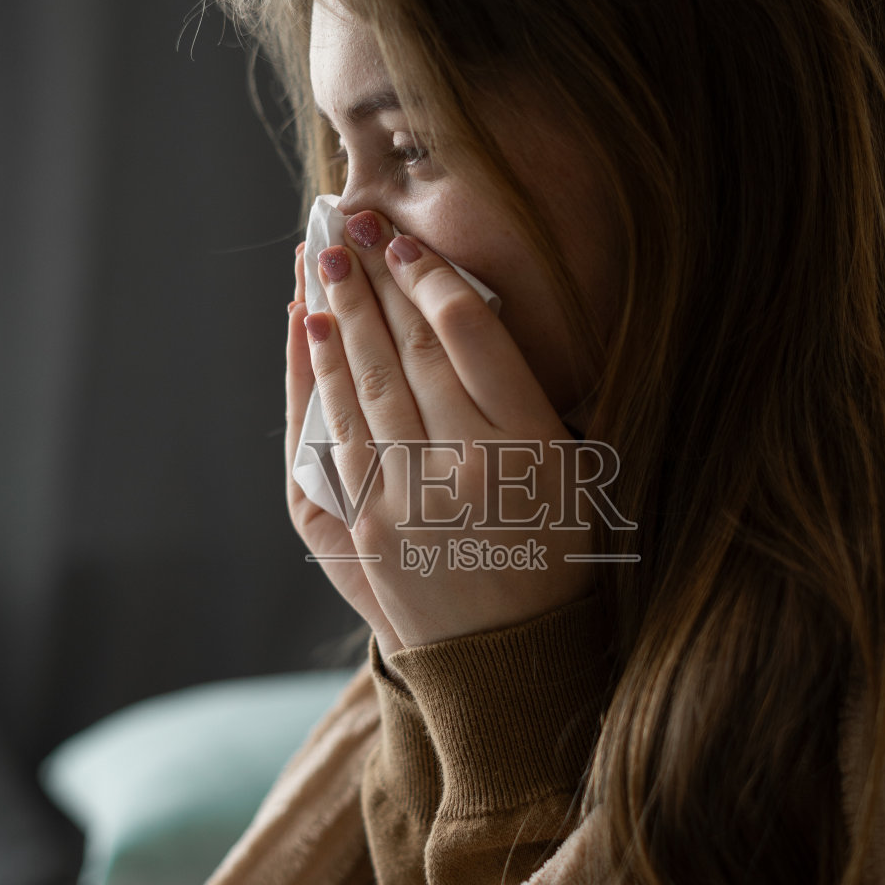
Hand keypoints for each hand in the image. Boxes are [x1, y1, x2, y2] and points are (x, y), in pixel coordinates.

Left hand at [285, 210, 593, 659]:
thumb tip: (464, 315)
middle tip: (346, 224)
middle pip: (408, 346)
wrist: (511, 659)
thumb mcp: (573, 476)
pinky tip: (311, 332)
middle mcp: (471, 465)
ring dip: (338, 311)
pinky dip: (317, 374)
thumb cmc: (552, 558)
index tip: (404, 241)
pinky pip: (334, 432)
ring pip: (364, 380)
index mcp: (534, 444)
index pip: (469, 333)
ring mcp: (411, 497)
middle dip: (372, 278)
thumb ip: (527, 401)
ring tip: (320, 260)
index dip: (431, 276)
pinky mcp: (367, 526)